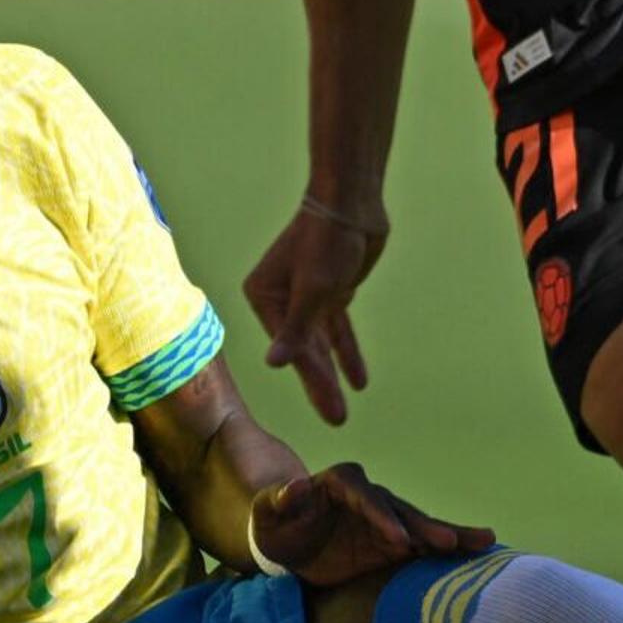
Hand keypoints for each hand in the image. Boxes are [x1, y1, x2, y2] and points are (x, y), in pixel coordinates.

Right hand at [243, 197, 385, 425]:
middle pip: (304, 349)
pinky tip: (358, 380)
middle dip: (321, 385)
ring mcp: (305, 297)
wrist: (352, 202)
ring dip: (332, 374)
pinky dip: (346, 352)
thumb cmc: (327, 240)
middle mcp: (279, 299)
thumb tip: (275, 363)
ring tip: (342, 411)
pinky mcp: (329, 292)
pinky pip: (336, 329)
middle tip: (338, 420)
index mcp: (264, 296)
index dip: (312, 379)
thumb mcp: (315, 288)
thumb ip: (298, 330)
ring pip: (319, 344)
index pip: (291, 345)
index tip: (332, 410)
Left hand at [250, 461, 490, 588]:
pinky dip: (450, 548)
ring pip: (420, 525)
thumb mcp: (267, 512)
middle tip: (450, 542)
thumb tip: (297, 486)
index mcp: (340, 482)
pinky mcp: (395, 541)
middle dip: (425, 526)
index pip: (364, 496)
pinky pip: (425, 544)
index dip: (381, 516)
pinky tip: (479, 551)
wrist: (287, 543)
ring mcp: (386, 519)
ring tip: (483, 541)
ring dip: (449, 535)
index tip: (397, 539)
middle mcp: (369, 496)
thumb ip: (279, 499)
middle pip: (401, 509)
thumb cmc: (274, 524)